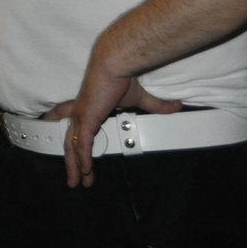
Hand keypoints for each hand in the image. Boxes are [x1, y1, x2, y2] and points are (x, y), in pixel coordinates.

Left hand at [43, 72, 181, 187]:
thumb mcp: (139, 97)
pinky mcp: (86, 119)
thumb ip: (156, 106)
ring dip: (74, 167)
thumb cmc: (122, 77)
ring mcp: (80, 117)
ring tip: (76, 182)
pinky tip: (85, 171)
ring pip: (72, 147)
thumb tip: (176, 107)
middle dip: (71, 164)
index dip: (72, 142)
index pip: (74, 129)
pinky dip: (83, 159)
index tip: (71, 156)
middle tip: (74, 180)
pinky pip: (82, 144)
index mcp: (86, 109)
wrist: (114, 64)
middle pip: (69, 143)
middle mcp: (79, 114)